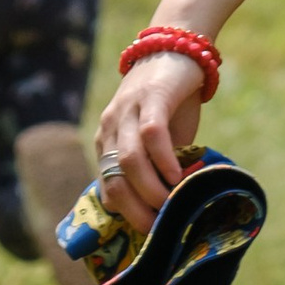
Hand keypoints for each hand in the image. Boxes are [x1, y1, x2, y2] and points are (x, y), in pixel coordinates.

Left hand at [93, 49, 205, 221]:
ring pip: (129, 160)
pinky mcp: (151, 96)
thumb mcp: (158, 140)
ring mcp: (128, 109)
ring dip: (150, 190)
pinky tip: (178, 176)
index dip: (126, 215)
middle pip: (113, 178)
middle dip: (135, 210)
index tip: (149, 234)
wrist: (177, 49)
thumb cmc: (171, 103)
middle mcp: (110, 126)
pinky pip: (151, 134)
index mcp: (108, 140)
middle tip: (159, 229)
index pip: (107, 187)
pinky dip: (163, 160)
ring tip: (169, 205)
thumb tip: (168, 209)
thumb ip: (157, 168)